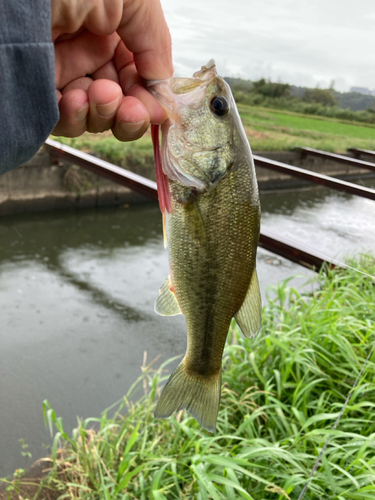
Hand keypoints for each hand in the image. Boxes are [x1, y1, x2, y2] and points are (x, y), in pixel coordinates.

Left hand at [52, 0, 172, 140]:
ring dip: (103, 114)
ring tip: (100, 96)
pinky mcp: (35, 88)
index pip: (137, 75)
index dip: (148, 97)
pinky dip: (74, 118)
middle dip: (129, 113)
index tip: (155, 111)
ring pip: (92, 114)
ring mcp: (59, 70)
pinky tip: (75, 101)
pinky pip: (61, 117)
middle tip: (130, 111)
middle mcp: (86, 48)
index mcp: (111, 26)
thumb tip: (163, 89)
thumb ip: (156, 42)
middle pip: (118, 101)